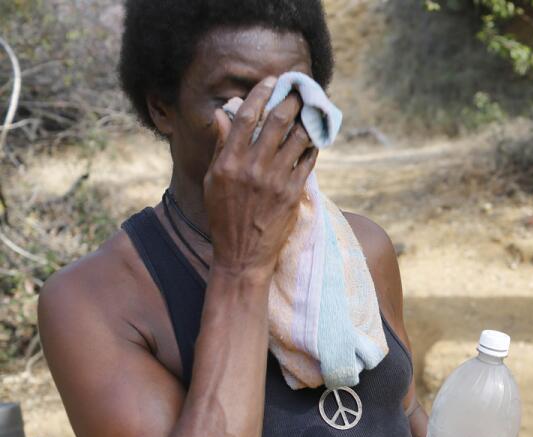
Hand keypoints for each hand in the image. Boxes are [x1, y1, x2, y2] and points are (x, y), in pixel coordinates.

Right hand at [203, 76, 317, 279]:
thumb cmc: (224, 216)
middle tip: (300, 90)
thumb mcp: (213, 180)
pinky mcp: (292, 193)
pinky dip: (312, 146)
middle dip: (291, 101)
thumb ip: (221, 146)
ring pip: (297, 139)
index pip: (245, 118)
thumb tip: (223, 115)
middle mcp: (252, 168)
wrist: (242, 254)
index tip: (272, 82)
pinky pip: (307, 161)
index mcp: (228, 162)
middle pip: (276, 123)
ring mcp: (274, 180)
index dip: (260, 95)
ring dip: (307, 120)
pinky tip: (315, 137)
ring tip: (312, 110)